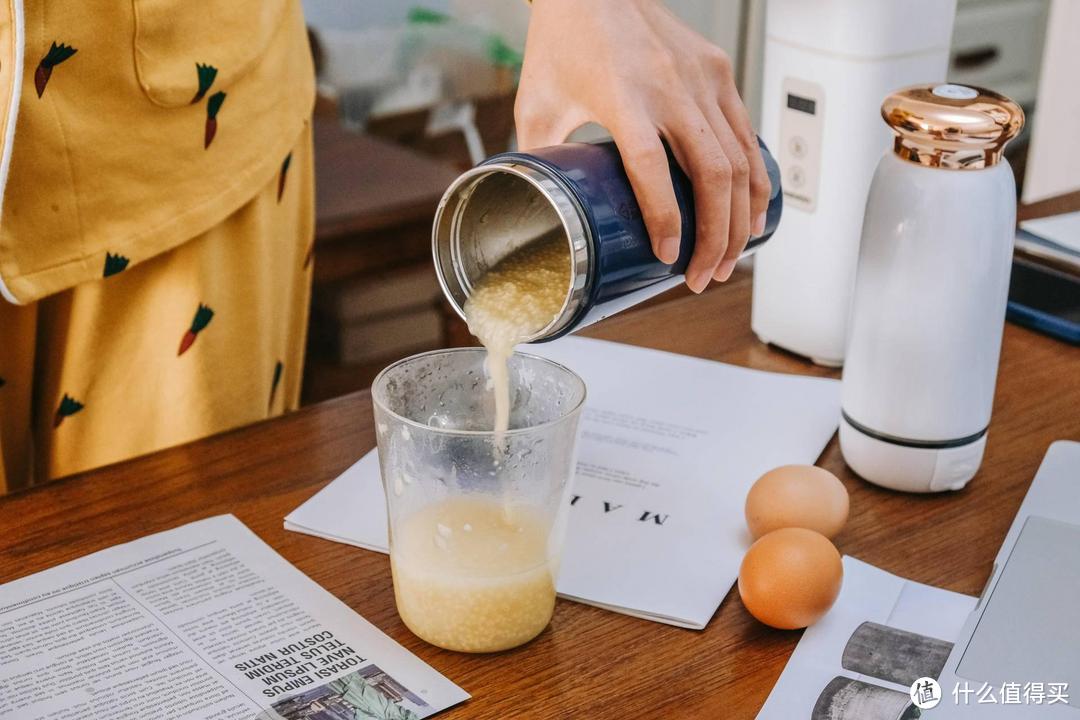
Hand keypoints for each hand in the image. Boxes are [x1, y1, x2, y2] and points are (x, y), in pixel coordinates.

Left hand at [515, 0, 770, 291]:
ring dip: (740, 218)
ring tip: (730, 259)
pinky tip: (751, 213)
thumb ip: (538, 158)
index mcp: (623, 96)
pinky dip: (754, 180)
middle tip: (704, 277)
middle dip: (715, 237)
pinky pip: (746, 135)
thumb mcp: (538, 102)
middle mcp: (671, 87)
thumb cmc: (564, 39)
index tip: (668, 257)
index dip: (665, 218)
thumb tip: (535, 207)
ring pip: (739, 160)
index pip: (653, 168)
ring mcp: (703, 78)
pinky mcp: (718, 72)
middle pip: (712, 174)